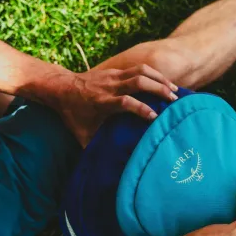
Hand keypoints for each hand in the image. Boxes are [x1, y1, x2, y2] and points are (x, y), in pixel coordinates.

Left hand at [49, 64, 178, 146]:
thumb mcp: (80, 134)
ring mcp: (113, 76)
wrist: (61, 87)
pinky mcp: (115, 70)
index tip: (155, 118)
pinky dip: (153, 74)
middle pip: (138, 82)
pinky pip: (138, 68)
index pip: (125, 102)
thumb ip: (92, 147)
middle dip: (158, 89)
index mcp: (102, 103)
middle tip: (174, 100)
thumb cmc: (72, 113)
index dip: (141, 108)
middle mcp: (109, 87)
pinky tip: (164, 82)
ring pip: (141, 71)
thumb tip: (101, 167)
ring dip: (159, 79)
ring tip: (174, 89)